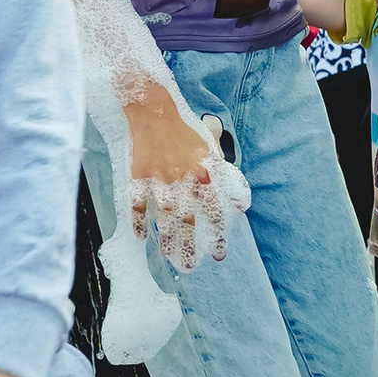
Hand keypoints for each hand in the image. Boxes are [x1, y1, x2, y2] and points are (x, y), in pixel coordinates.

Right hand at [123, 87, 250, 268]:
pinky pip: (137, 204)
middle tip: (192, 266)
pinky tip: (139, 236)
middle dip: (189, 246)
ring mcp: (159, 179)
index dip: (217, 234)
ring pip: (163, 216)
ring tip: (169, 255)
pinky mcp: (138, 176)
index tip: (218, 253)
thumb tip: (240, 202)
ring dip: (166, 238)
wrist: (153, 111)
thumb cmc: (184, 131)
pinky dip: (138, 221)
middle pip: (186, 220)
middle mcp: (182, 179)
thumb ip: (225, 175)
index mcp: (203, 172)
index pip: (213, 210)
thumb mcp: (210, 150)